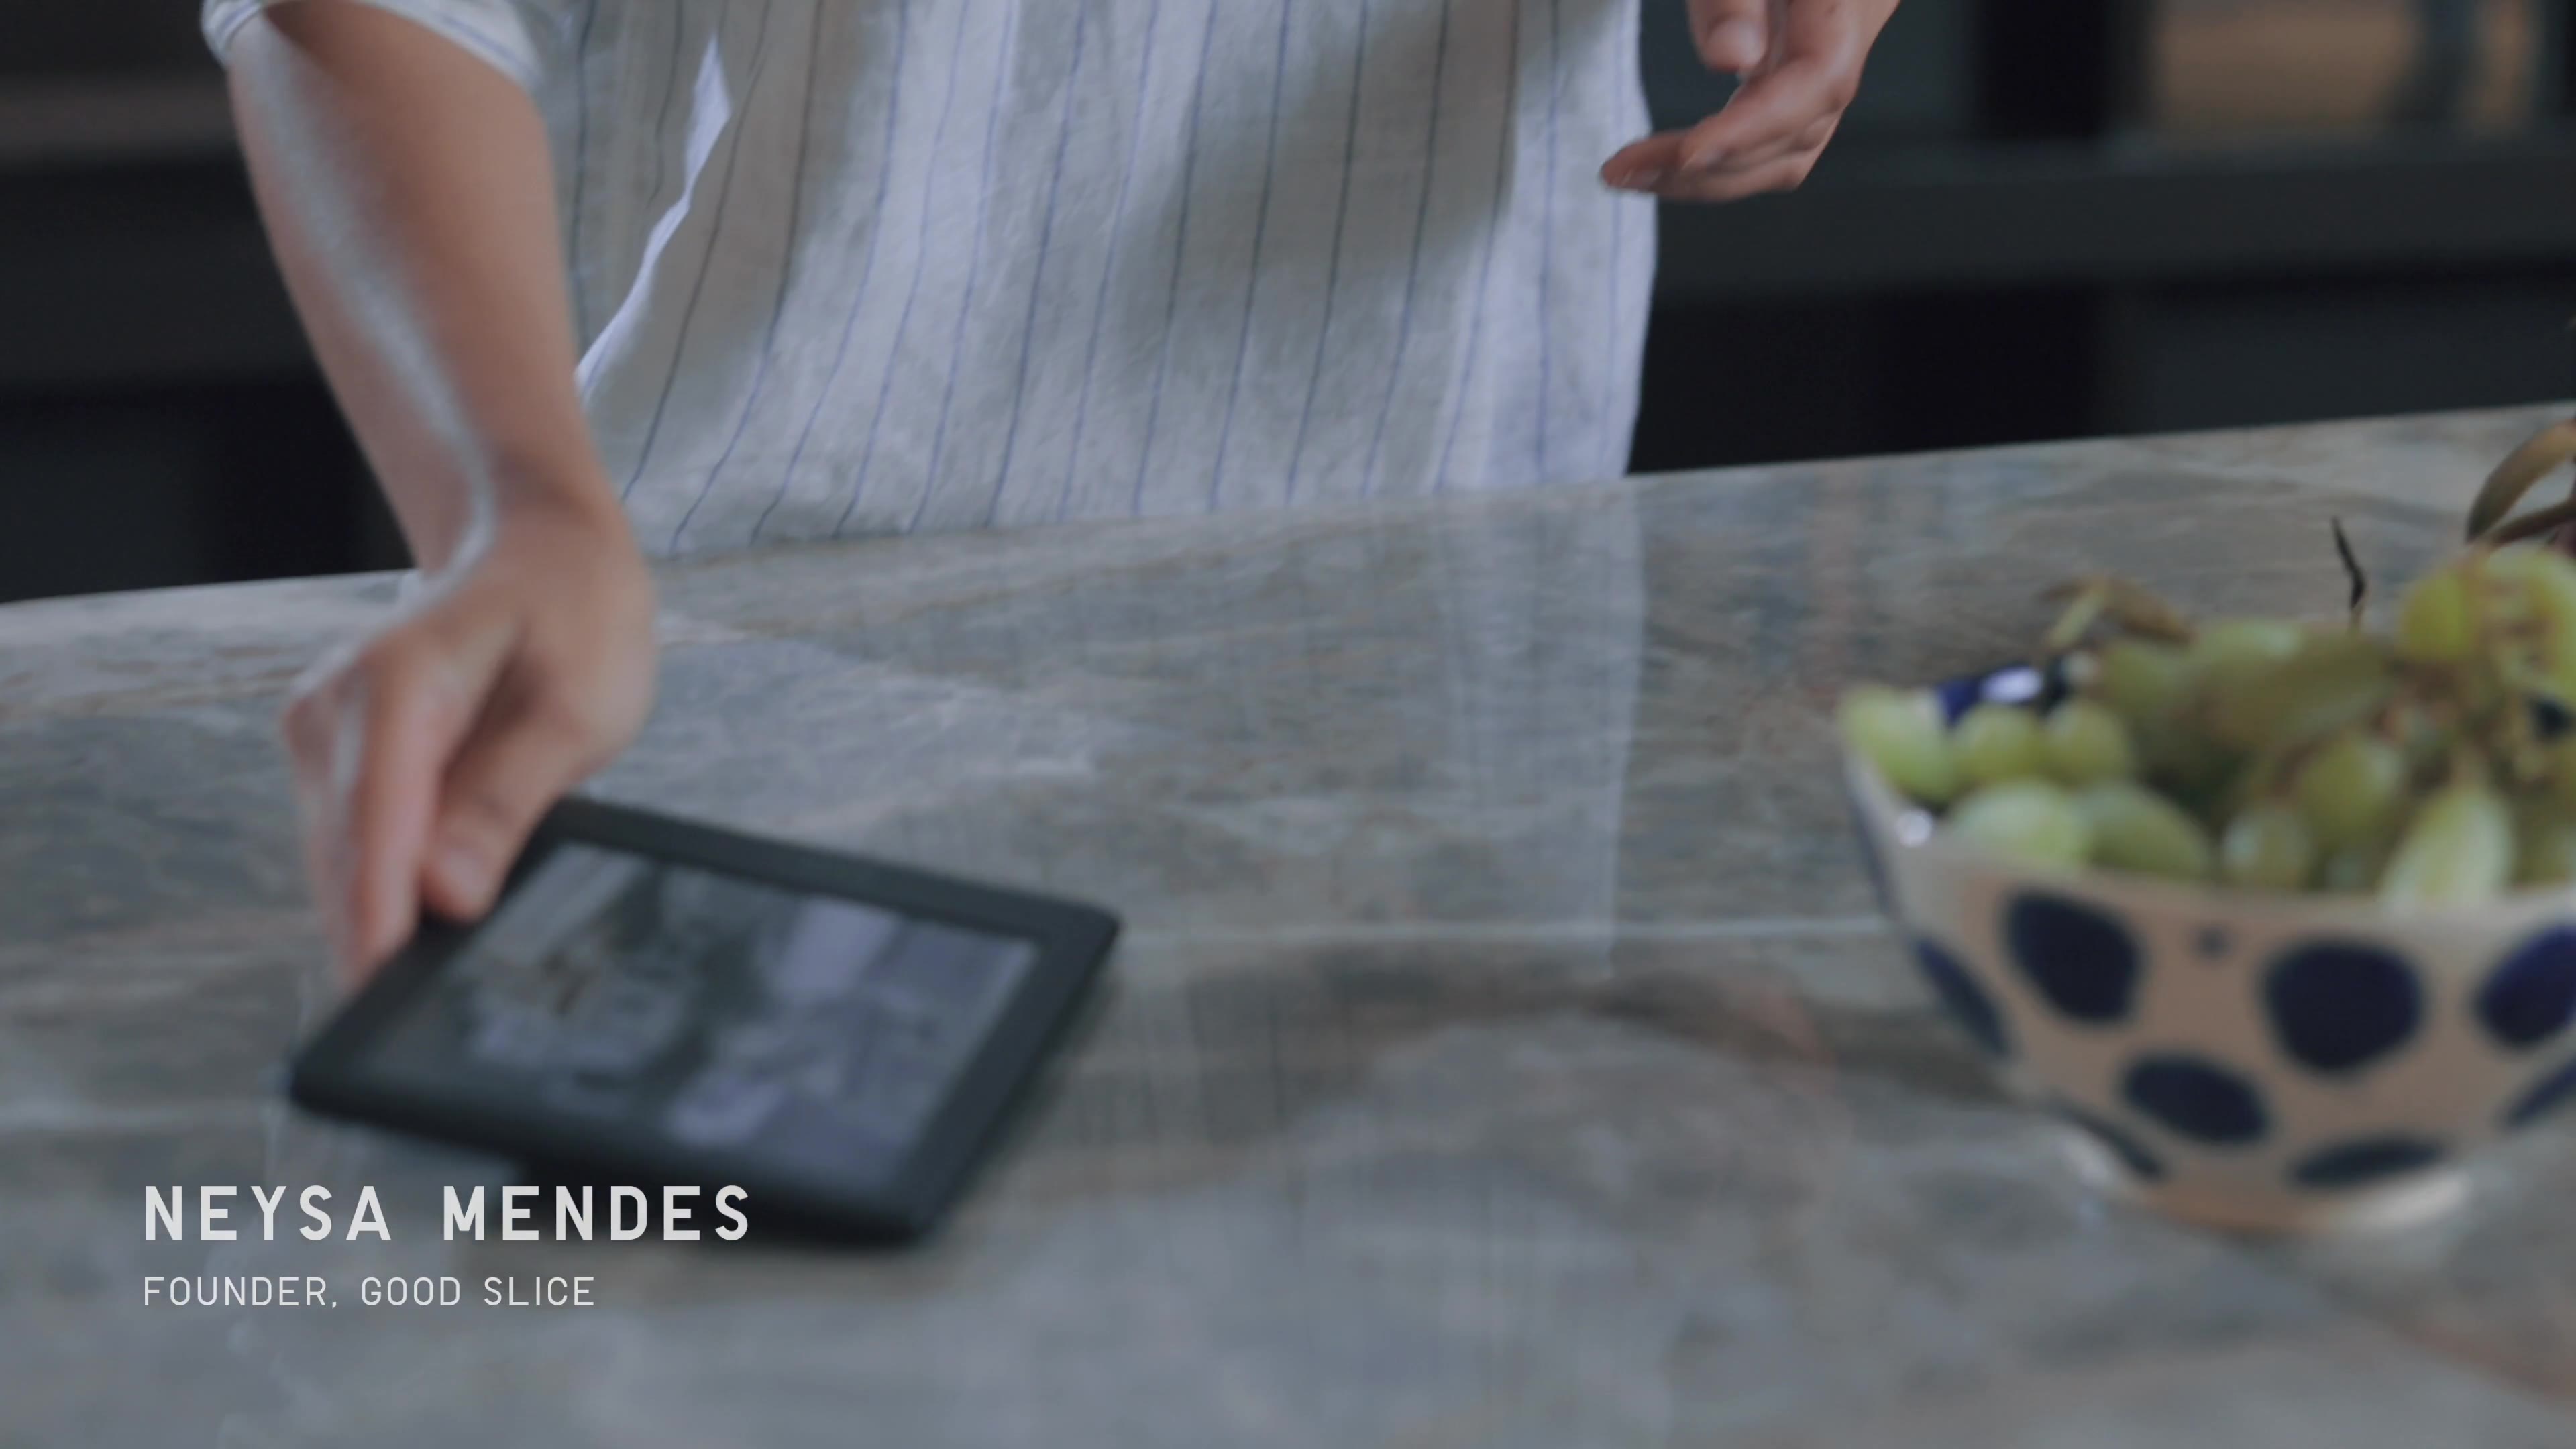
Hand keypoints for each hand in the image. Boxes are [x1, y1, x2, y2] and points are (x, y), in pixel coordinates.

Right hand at [280, 494, 657, 976]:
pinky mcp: (338, 765)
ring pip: (345, 863)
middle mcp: (333, 714)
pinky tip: (431, 937)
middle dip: (379, 943)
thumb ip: (507, 798)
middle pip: (346, 859)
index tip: (385, 996)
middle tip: (421, 1031)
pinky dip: (391, 892)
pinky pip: (359, 848)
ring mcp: (325, 740)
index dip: (377, 921)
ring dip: (384, 923)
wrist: (539, 548)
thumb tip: (447, 895)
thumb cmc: (573, 615)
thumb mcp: (577, 706)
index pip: (372, 827)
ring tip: (434, 1000)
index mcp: (392, 686)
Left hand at [1601, 0, 1900, 200]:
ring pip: (1795, 139)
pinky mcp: (1806, 42)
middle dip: (1713, 166)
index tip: (1682, 154)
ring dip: (1714, 172)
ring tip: (1635, 173)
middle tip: (1622, 171)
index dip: (1751, 129)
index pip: (1819, 80)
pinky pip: (1781, 118)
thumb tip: (1734, 61)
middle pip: (1804, 128)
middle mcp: (1855, 15)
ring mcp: (1837, 34)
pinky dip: (1727, 147)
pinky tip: (1672, 154)